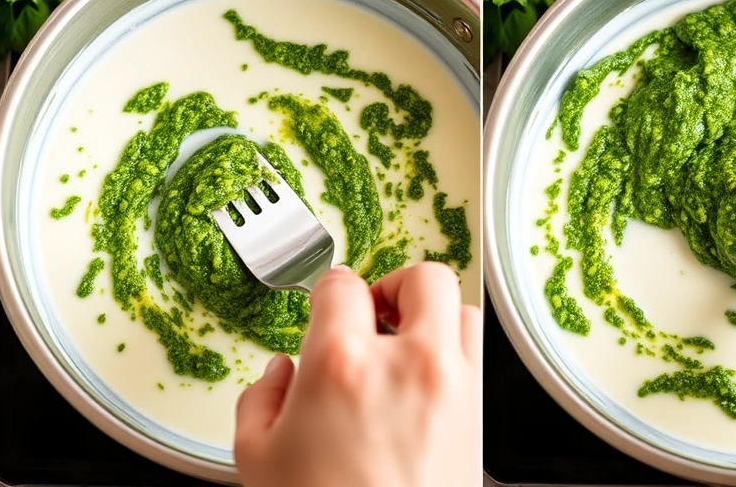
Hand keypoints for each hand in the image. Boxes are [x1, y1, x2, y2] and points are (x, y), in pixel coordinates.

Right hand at [234, 263, 480, 486]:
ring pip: (461, 310)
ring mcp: (452, 386)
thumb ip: (262, 398)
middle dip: (395, 285)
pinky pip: (475, 356)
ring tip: (406, 339)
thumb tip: (281, 374)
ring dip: (433, 314)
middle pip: (422, 277)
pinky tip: (425, 377)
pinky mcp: (477, 414)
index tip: (326, 304)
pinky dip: (454, 350)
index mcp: (343, 364)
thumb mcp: (257, 458)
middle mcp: (407, 363)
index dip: (328, 291)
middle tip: (375, 309)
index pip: (341, 286)